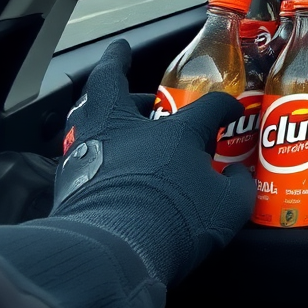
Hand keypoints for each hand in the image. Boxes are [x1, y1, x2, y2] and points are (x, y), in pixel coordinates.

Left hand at [51, 40, 255, 284]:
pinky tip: (92, 156)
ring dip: (96, 104)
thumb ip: (238, 188)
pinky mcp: (67, 180)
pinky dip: (86, 147)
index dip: (224, 109)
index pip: (208, 108)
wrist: (113, 251)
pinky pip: (75, 151)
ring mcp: (93, 151)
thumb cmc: (177, 221)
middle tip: (120, 56)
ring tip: (102, 105)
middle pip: (113, 84)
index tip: (230, 114)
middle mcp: (130, 131)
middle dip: (116, 64)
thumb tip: (239, 178)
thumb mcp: (229, 208)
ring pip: (86, 112)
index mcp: (176, 133)